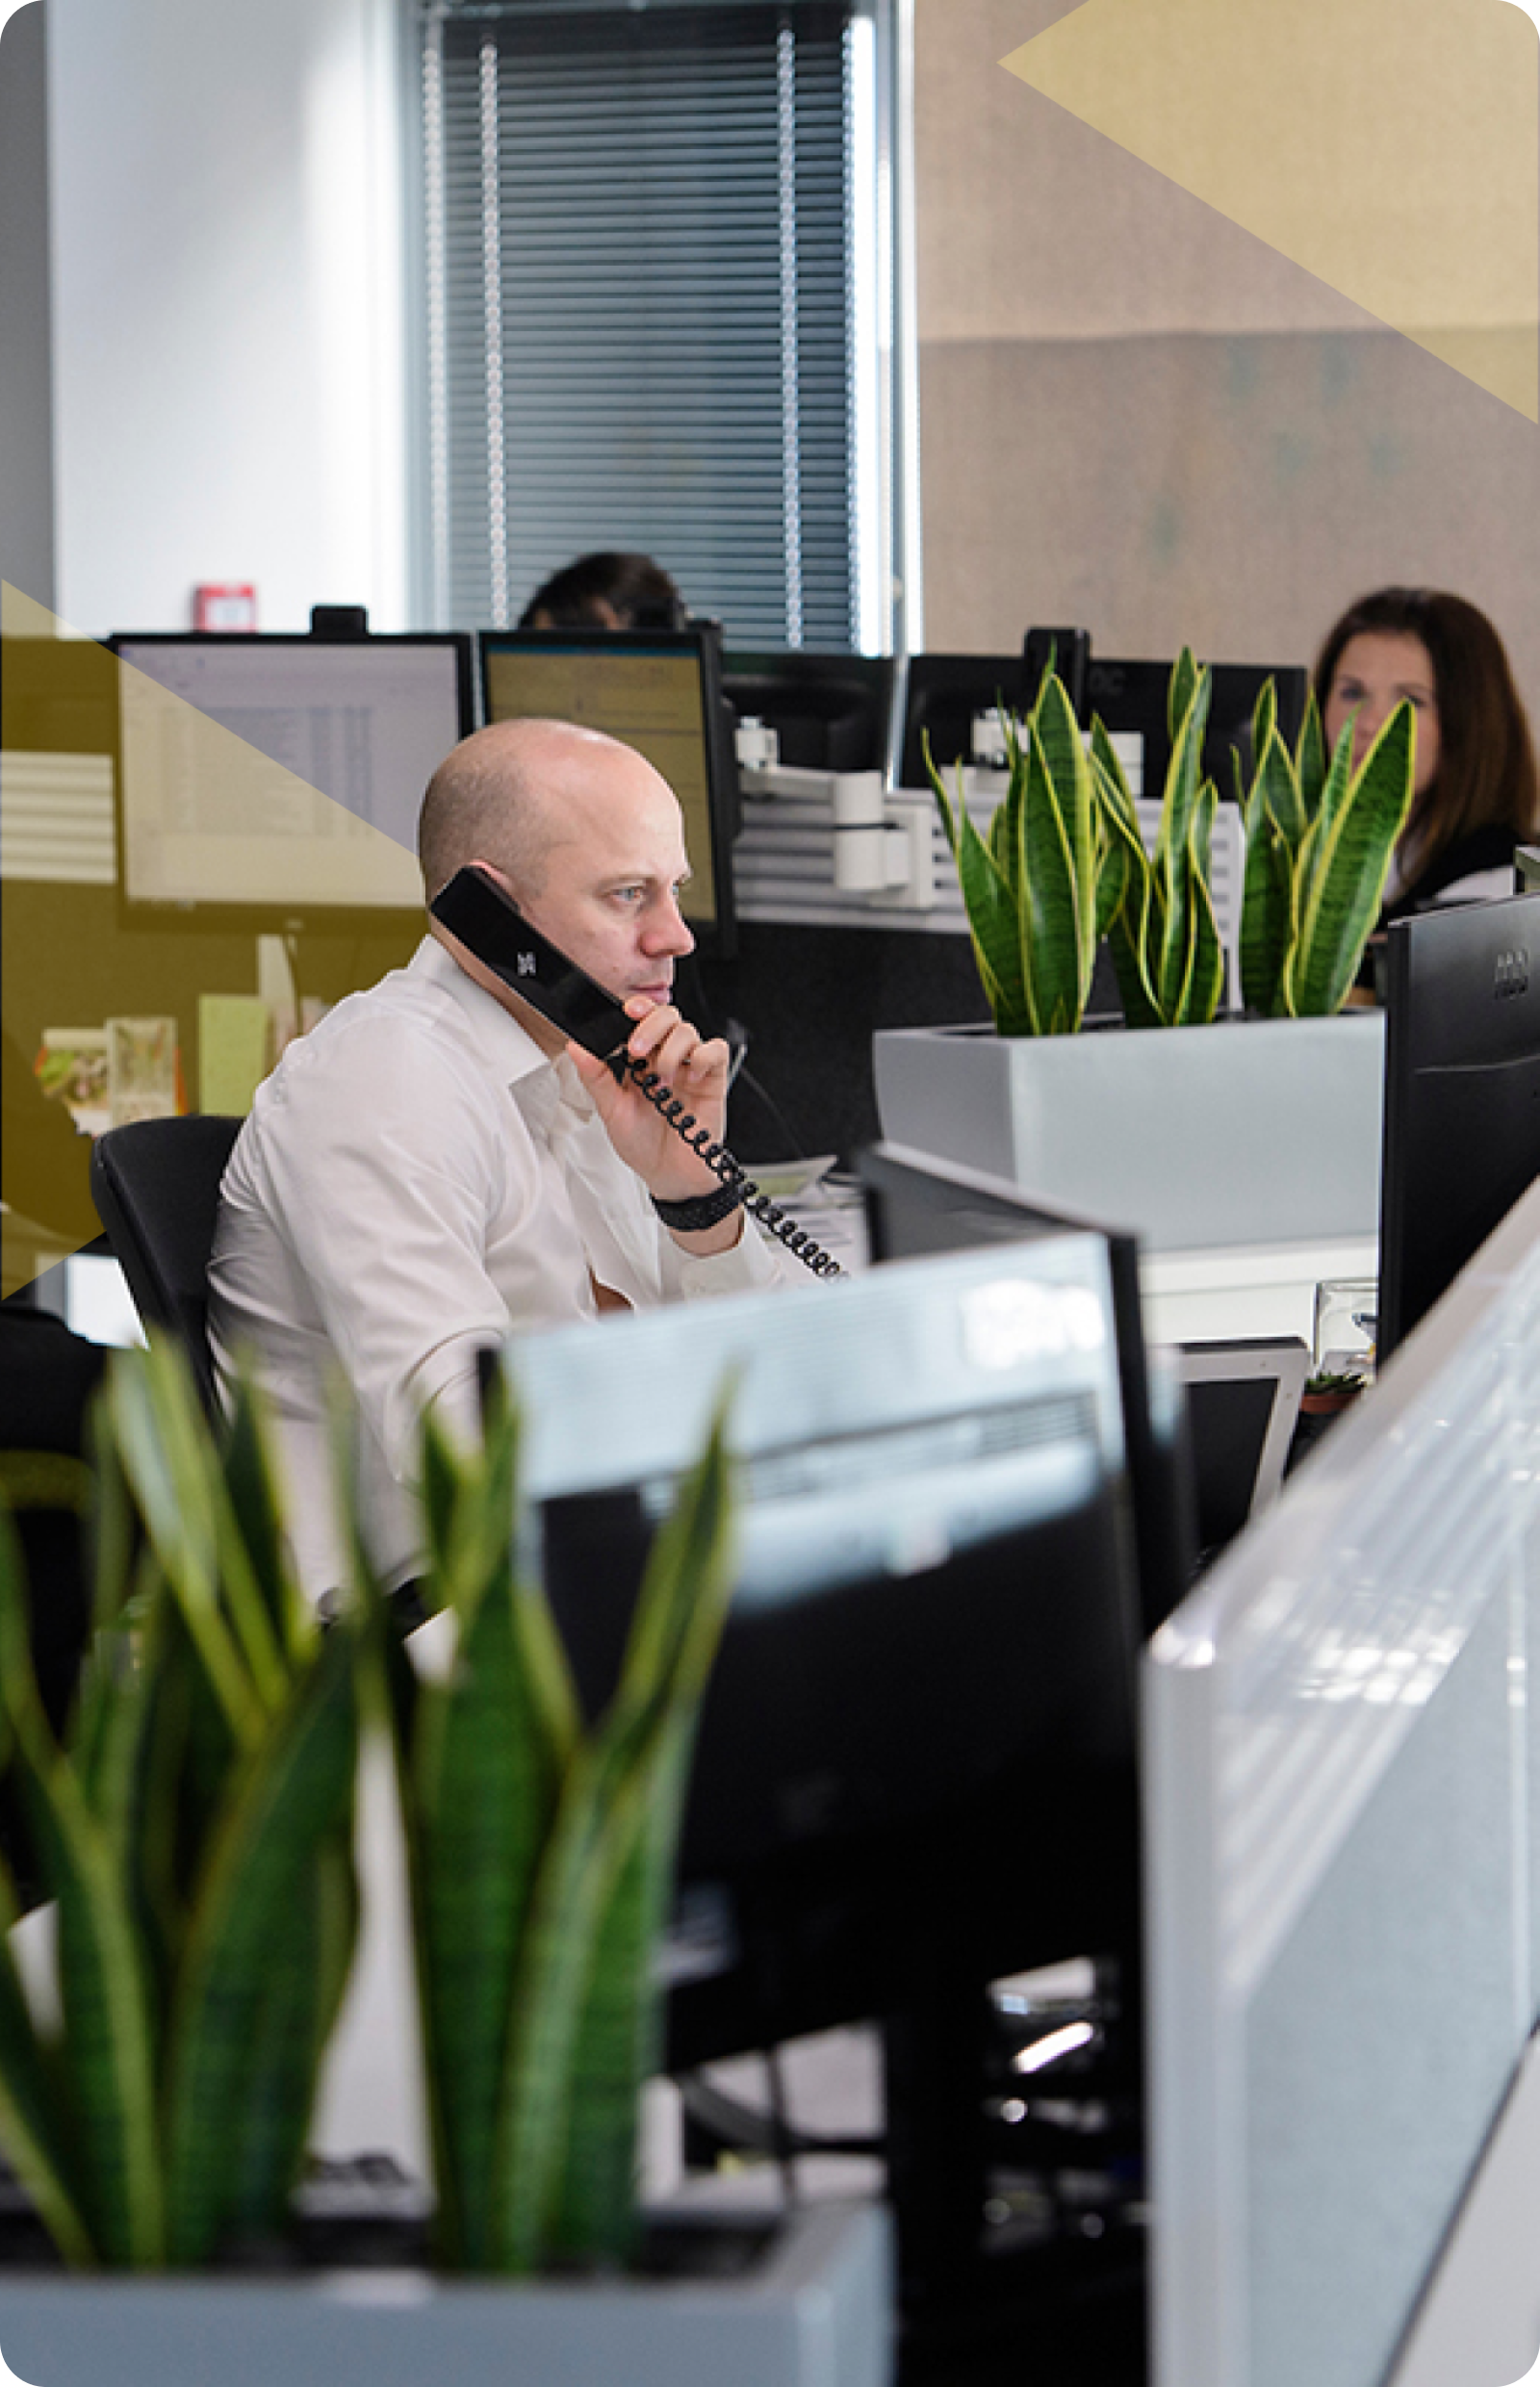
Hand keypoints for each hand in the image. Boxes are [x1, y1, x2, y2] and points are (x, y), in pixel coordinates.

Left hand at [565, 997, 732, 1202]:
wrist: (670, 1177)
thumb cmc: (643, 1147)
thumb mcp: (611, 1112)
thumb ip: (596, 1077)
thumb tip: (576, 1048)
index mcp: (641, 1063)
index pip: (641, 1021)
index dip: (636, 1009)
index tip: (626, 1012)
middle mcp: (666, 1060)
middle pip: (667, 1016)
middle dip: (650, 1025)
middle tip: (637, 1050)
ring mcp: (690, 1069)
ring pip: (688, 1030)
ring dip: (671, 1050)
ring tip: (663, 1080)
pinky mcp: (713, 1080)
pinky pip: (716, 1050)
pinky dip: (703, 1056)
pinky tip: (691, 1075)